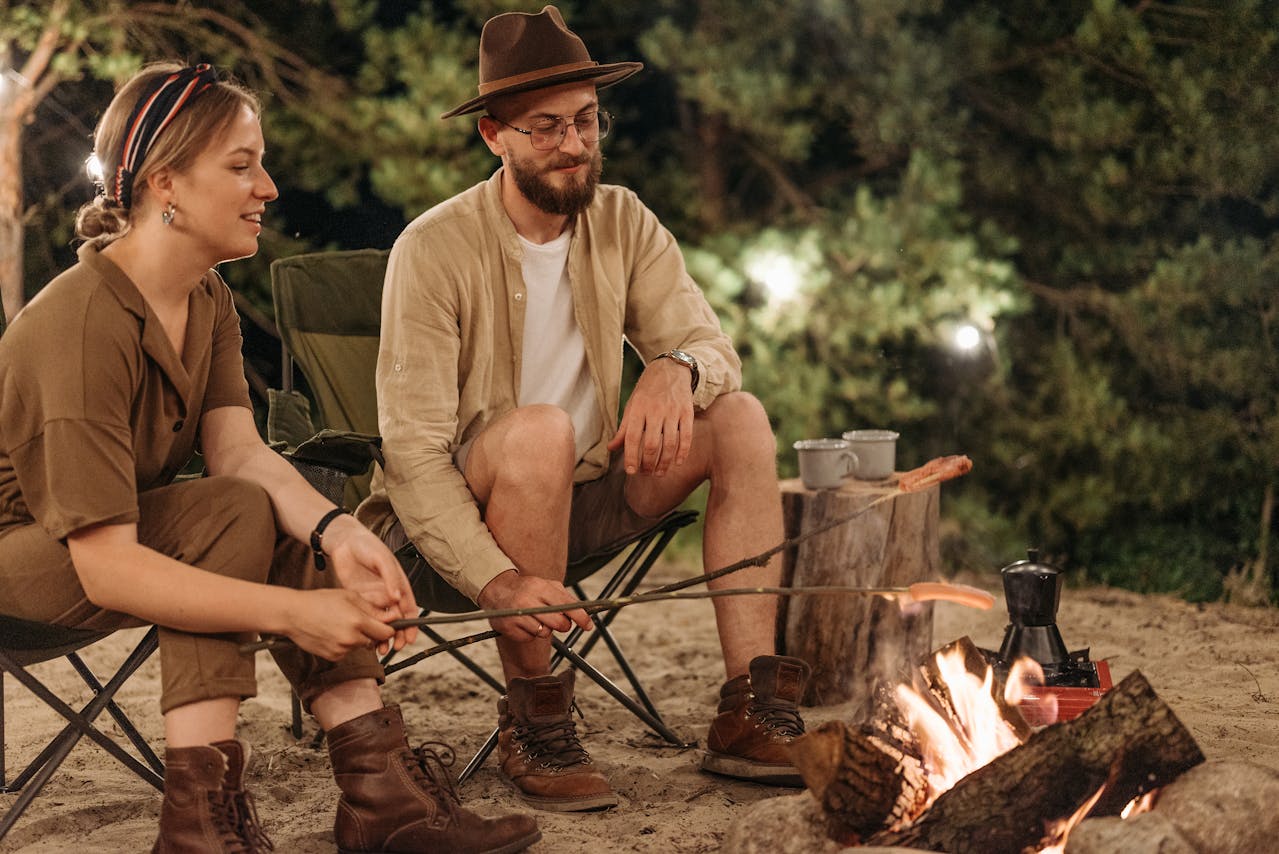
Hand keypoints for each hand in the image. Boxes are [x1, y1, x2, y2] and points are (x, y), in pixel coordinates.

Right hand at [282, 588, 395, 660]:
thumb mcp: (349, 597)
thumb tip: (393, 616)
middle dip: (372, 632)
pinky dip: (345, 644)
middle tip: (359, 620)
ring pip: (361, 646)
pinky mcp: (333, 657)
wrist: (293, 614)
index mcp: (357, 622)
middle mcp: (351, 639)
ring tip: (341, 623)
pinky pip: (348, 651)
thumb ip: (373, 609)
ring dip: (358, 637)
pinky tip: (333, 632)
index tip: (387, 623)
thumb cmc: (319, 601)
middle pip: (375, 640)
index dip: (389, 628)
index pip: (386, 632)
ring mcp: (341, 650)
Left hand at [320, 514, 418, 653]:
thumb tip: (397, 597)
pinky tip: (366, 639)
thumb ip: (390, 577)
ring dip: (383, 635)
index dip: (411, 624)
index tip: (409, 637)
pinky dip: (367, 629)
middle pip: (397, 619)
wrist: (344, 541)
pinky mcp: (358, 599)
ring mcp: (373, 597)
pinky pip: (365, 617)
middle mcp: (388, 593)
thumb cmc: (367, 545)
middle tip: (395, 647)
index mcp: (398, 584)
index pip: (408, 608)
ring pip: (381, 621)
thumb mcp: (381, 558)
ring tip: (381, 648)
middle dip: (398, 634)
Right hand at [476, 569, 592, 640]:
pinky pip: (530, 638)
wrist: (497, 590)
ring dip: (545, 629)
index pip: (566, 605)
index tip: (588, 626)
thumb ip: (565, 598)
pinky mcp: (508, 628)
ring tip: (536, 617)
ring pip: (544, 632)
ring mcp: (516, 615)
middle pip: (558, 623)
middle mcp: (527, 601)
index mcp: (539, 587)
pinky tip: (524, 622)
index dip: (580, 617)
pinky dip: (531, 633)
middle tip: (561, 623)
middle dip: (564, 626)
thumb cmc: (528, 589)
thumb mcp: (546, 585)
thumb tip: (583, 614)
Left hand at [607, 357, 693, 475]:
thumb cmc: (648, 391)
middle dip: (649, 464)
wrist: (671, 369)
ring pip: (670, 444)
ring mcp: (673, 412)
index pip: (633, 438)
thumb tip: (611, 449)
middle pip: (652, 444)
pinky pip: (686, 436)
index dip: (631, 457)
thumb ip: (624, 429)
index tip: (631, 471)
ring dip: (665, 462)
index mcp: (638, 409)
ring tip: (659, 473)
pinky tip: (677, 463)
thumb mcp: (632, 405)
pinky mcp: (687, 412)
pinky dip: (682, 452)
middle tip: (646, 473)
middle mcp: (655, 410)